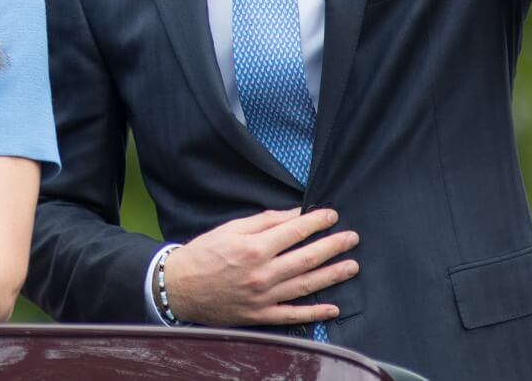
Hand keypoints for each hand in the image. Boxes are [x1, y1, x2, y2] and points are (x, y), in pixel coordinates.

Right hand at [162, 208, 358, 326]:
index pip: (294, 231)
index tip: (332, 215)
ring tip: (352, 266)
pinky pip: (293, 315)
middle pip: (307, 257)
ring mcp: (263, 297)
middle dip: (333, 246)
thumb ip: (264, 221)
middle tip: (352, 238)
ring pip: (306, 285)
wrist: (179, 287)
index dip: (316, 221)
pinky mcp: (261, 316)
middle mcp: (262, 274)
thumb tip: (293, 215)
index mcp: (254, 248)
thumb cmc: (203, 254)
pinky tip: (333, 308)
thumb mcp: (230, 229)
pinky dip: (315, 313)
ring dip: (332, 275)